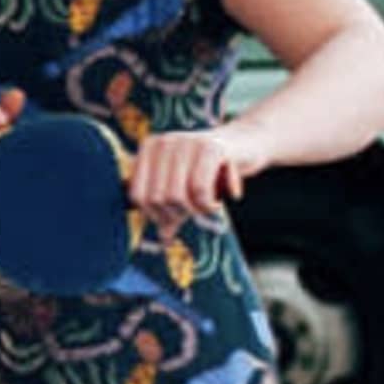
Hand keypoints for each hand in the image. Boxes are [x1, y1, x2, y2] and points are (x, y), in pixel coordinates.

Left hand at [127, 122, 265, 229]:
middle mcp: (164, 143)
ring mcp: (186, 142)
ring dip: (195, 210)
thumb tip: (164, 241)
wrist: (246, 145)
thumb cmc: (210, 171)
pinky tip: (221, 201)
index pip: (137, 195)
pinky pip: (200, 190)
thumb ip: (170, 210)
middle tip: (196, 212)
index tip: (174, 218)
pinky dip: (209, 205)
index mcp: (149, 149)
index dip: (155, 215)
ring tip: (208, 206)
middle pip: (157, 198)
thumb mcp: (185, 189)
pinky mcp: (211, 148)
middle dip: (178, 214)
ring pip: (177, 196)